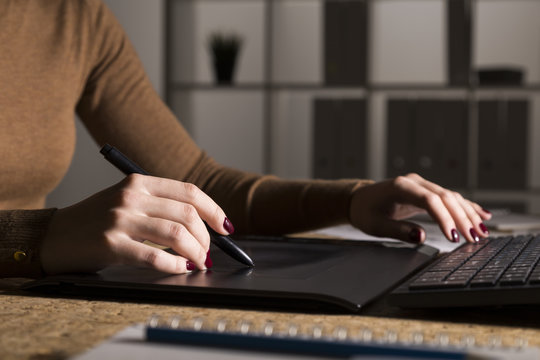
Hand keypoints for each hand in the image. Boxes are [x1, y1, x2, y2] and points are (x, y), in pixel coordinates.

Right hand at [40, 174, 232, 273]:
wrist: (53, 236)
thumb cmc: (95, 221)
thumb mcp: (127, 201)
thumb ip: (159, 206)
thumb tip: (202, 227)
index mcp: (139, 182)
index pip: (189, 192)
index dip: (213, 210)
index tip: (225, 227)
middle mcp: (131, 196)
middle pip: (187, 214)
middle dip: (205, 238)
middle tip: (207, 253)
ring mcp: (120, 219)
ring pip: (176, 235)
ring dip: (195, 253)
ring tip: (197, 263)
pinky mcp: (111, 244)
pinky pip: (155, 257)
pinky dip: (174, 266)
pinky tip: (179, 270)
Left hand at [349, 173, 491, 243]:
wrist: (359, 200)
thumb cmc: (365, 212)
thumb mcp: (376, 225)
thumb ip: (398, 231)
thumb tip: (422, 237)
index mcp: (400, 187)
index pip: (429, 200)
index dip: (444, 218)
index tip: (454, 237)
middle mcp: (414, 182)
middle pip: (445, 197)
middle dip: (462, 218)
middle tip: (475, 238)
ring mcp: (422, 185)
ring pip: (451, 197)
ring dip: (468, 214)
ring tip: (482, 232)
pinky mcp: (426, 191)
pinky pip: (449, 198)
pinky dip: (465, 207)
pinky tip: (482, 215)